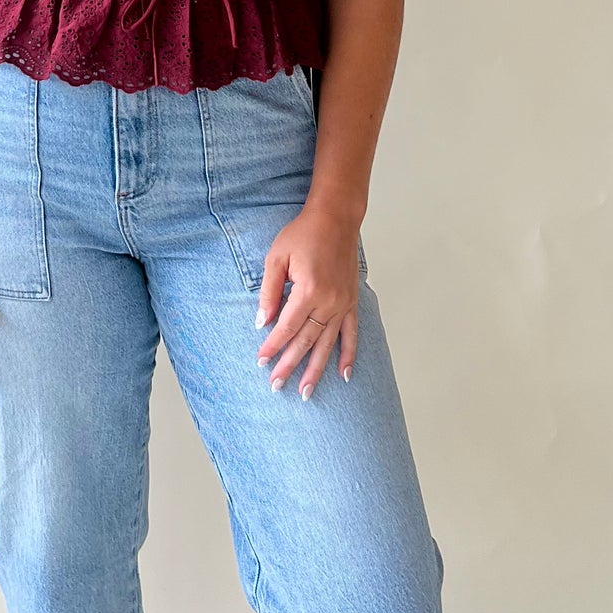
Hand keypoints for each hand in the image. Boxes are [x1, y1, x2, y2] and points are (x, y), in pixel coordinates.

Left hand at [254, 203, 361, 398]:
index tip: (261, 361)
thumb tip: (261, 322)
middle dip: (290, 365)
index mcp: (309, 289)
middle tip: (276, 385)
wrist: (336, 219)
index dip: (273, 345)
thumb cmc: (303, 234)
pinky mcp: (351, 302)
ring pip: (327, 344)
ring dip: (316, 370)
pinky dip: (349, 355)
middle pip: (306, 341)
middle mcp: (329, 301)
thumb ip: (269, 292)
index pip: (287, 326)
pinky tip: (344, 375)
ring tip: (306, 393)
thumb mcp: (277, 257)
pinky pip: (351, 334)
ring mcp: (343, 304)